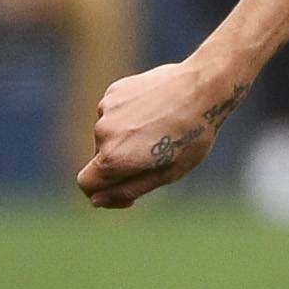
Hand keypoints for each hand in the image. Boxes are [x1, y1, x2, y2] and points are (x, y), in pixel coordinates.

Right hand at [76, 60, 241, 209]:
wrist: (202, 87)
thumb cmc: (191, 136)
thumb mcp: (166, 173)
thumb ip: (128, 189)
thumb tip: (96, 200)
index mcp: (114, 158)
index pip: (85, 183)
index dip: (102, 194)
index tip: (126, 193)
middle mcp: (103, 133)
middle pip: (101, 159)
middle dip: (122, 163)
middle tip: (160, 153)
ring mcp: (107, 109)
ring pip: (109, 135)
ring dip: (128, 138)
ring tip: (161, 129)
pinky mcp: (114, 91)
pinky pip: (115, 114)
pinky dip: (130, 118)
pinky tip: (157, 111)